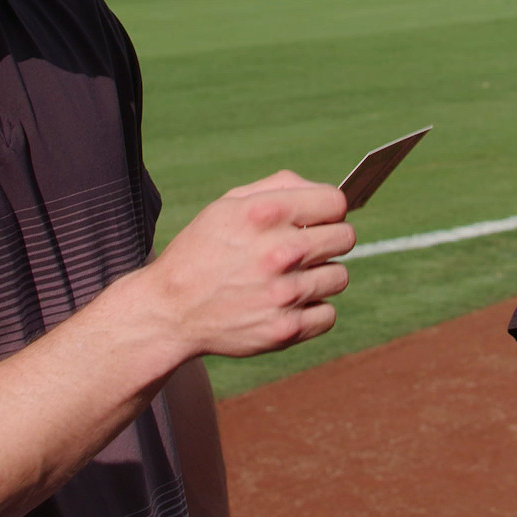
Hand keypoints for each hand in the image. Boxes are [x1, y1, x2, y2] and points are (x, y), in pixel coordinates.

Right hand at [140, 171, 353, 358]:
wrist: (170, 310)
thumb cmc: (202, 250)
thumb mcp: (228, 204)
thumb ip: (280, 187)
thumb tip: (326, 193)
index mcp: (266, 214)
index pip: (336, 202)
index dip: (329, 209)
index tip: (318, 219)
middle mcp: (280, 252)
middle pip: (346, 238)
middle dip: (329, 240)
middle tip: (306, 249)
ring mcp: (285, 293)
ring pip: (339, 277)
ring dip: (320, 277)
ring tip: (290, 279)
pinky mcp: (286, 329)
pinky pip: (328, 314)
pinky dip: (312, 311)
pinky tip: (287, 305)